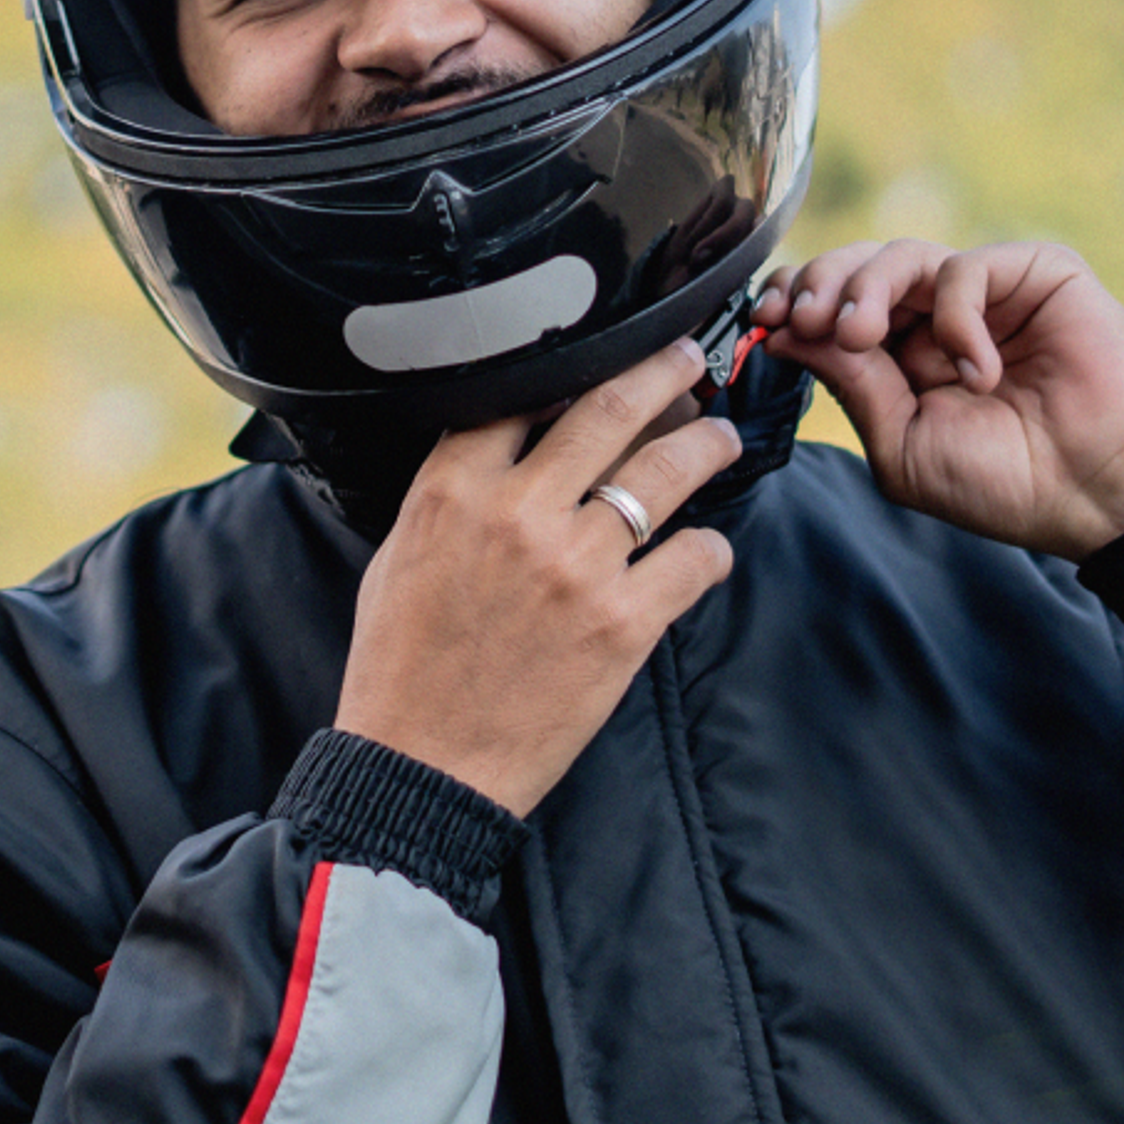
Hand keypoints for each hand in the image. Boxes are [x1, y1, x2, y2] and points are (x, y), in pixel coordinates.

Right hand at [332, 336, 742, 819]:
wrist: (420, 771)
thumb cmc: (404, 668)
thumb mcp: (402, 557)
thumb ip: (453, 492)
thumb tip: (503, 441)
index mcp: (454, 492)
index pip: (526, 393)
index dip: (577, 364)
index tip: (608, 353)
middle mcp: (519, 514)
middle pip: (613, 406)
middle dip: (665, 371)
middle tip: (690, 361)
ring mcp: (577, 566)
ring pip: (669, 469)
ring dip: (708, 445)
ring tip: (721, 440)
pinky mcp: (623, 622)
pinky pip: (695, 556)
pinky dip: (712, 549)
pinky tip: (708, 549)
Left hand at [752, 238, 1123, 561]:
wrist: (1101, 489)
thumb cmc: (1011, 483)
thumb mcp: (906, 443)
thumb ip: (852, 382)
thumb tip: (786, 331)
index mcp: (907, 360)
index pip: (836, 307)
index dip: (796, 301)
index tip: (765, 317)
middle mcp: (941, 319)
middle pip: (859, 268)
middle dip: (819, 285)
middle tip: (805, 318)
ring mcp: (989, 293)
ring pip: (903, 255)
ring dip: (867, 288)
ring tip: (864, 335)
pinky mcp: (1036, 273)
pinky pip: (966, 268)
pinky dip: (956, 317)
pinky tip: (978, 369)